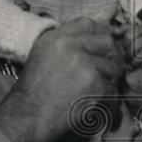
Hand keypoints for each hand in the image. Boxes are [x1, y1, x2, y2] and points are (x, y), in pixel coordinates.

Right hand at [0, 18, 123, 141]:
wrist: (28, 117)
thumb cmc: (31, 93)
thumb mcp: (40, 56)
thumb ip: (63, 45)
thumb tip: (89, 42)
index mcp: (56, 37)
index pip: (88, 24)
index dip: (100, 34)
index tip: (103, 47)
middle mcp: (71, 45)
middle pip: (107, 43)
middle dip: (112, 57)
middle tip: (110, 72)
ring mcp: (86, 64)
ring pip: (113, 67)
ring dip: (110, 81)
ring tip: (101, 94)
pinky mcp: (96, 84)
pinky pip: (113, 90)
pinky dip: (109, 102)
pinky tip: (101, 109)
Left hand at [112, 21, 141, 69]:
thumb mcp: (138, 30)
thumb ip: (125, 29)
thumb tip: (112, 32)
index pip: (129, 36)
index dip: (126, 44)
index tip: (126, 49)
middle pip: (135, 47)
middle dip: (129, 55)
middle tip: (127, 60)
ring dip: (136, 62)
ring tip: (132, 66)